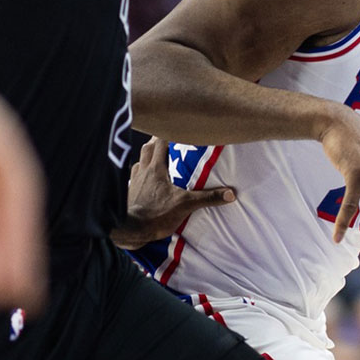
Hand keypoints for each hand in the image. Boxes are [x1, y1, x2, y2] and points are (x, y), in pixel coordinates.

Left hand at [111, 137, 236, 249]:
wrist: (129, 231)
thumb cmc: (156, 214)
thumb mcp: (185, 205)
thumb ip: (208, 197)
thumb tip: (231, 193)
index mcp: (156, 169)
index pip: (160, 142)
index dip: (167, 133)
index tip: (176, 128)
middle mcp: (143, 171)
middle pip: (147, 148)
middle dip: (156, 142)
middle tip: (166, 139)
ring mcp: (134, 182)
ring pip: (139, 162)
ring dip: (147, 157)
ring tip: (156, 158)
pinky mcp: (128, 194)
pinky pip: (134, 178)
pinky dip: (140, 174)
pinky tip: (145, 181)